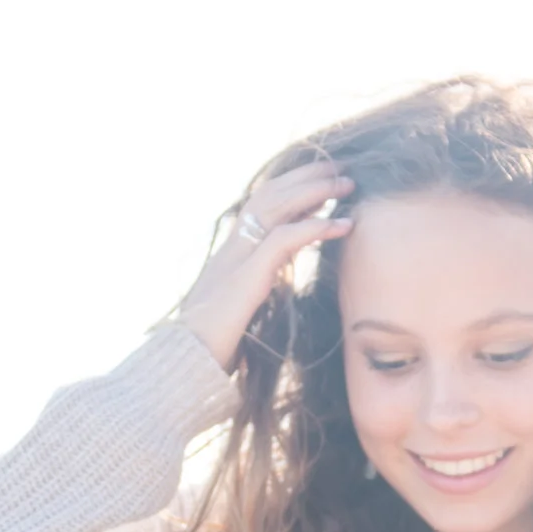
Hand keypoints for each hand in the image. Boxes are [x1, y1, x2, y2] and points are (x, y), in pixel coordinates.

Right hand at [176, 164, 353, 370]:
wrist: (184, 364)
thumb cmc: (214, 346)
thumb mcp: (242, 308)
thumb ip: (260, 287)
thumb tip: (279, 284)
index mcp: (231, 253)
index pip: (262, 204)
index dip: (292, 187)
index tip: (323, 179)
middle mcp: (232, 248)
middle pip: (269, 194)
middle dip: (306, 176)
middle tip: (342, 167)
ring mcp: (236, 260)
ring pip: (276, 207)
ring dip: (315, 191)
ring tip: (348, 183)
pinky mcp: (246, 278)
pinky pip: (283, 240)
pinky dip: (315, 227)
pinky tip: (342, 224)